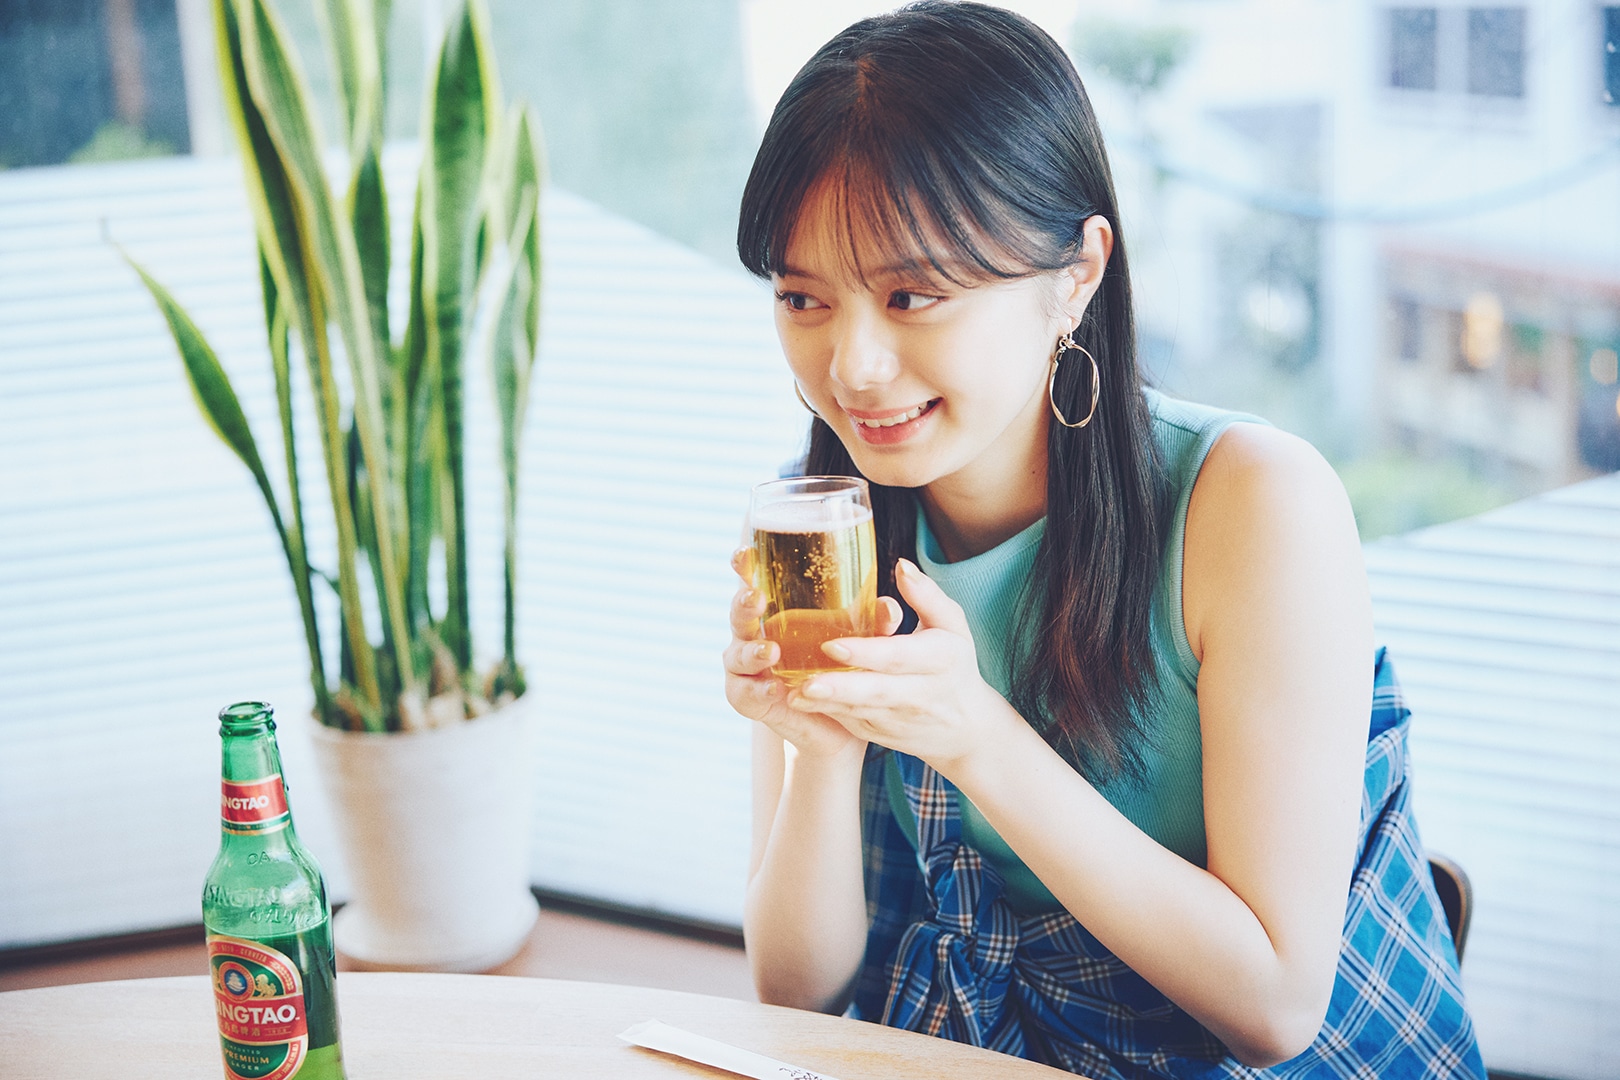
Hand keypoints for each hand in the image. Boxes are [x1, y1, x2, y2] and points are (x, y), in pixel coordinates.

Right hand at [722, 547, 902, 759]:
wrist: (837, 724)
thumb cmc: (842, 668)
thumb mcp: (861, 642)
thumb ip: (874, 624)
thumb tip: (889, 606)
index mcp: (774, 610)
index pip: (754, 581)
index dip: (744, 566)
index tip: (745, 552)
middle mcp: (754, 634)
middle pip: (739, 613)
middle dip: (743, 604)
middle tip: (757, 598)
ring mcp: (746, 667)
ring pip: (737, 653)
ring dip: (751, 650)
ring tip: (770, 651)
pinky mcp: (749, 698)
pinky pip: (745, 692)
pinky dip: (758, 689)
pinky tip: (773, 688)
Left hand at [786, 558, 1010, 776]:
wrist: (966, 727)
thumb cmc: (953, 664)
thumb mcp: (952, 625)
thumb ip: (927, 595)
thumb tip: (901, 565)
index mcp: (940, 660)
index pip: (898, 656)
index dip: (866, 652)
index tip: (832, 645)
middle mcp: (921, 693)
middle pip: (878, 690)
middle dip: (842, 688)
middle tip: (807, 683)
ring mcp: (901, 718)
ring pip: (861, 711)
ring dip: (827, 704)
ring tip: (793, 696)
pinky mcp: (884, 733)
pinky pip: (854, 723)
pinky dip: (829, 714)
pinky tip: (802, 703)